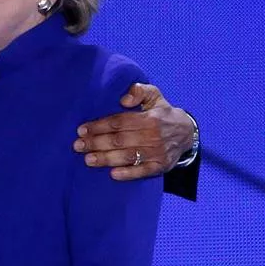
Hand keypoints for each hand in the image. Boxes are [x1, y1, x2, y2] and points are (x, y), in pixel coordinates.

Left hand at [73, 84, 194, 180]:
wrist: (187, 133)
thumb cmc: (163, 113)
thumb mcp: (155, 95)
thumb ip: (139, 91)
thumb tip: (124, 99)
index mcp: (149, 118)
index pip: (119, 123)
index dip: (99, 126)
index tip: (81, 130)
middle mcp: (153, 136)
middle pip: (119, 140)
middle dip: (96, 143)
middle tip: (78, 146)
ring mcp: (156, 153)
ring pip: (127, 156)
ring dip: (106, 159)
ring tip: (88, 159)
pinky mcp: (160, 166)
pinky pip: (142, 172)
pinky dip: (128, 174)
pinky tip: (113, 174)